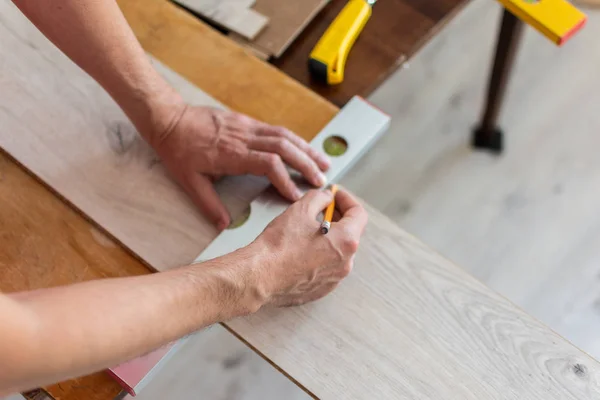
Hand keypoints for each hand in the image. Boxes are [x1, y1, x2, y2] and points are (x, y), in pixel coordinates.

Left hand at [152, 105, 330, 229]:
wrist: (169, 119)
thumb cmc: (177, 149)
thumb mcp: (188, 181)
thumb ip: (209, 204)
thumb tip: (225, 224)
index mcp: (231, 154)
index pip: (268, 164)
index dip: (285, 180)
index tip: (295, 196)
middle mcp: (244, 138)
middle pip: (284, 147)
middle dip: (306, 163)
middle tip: (322, 180)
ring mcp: (247, 127)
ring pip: (284, 135)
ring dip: (306, 149)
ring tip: (323, 162)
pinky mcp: (246, 121)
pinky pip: (276, 129)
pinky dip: (294, 140)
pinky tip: (303, 149)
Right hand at [250, 188, 367, 306]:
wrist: (259, 277)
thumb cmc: (279, 246)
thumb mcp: (300, 210)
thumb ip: (319, 198)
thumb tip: (325, 198)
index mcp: (346, 241)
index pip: (358, 214)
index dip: (346, 200)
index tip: (335, 195)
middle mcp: (345, 263)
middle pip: (349, 234)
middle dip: (337, 218)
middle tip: (321, 209)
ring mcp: (334, 279)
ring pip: (337, 252)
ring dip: (328, 238)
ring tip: (308, 230)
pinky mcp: (321, 290)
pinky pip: (326, 268)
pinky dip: (319, 256)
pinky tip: (301, 250)